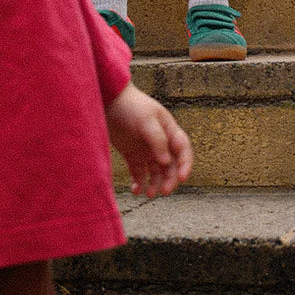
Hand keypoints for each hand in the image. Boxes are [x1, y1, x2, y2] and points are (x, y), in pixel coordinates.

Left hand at [105, 83, 192, 197]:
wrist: (108, 100)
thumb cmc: (131, 106)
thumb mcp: (146, 120)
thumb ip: (158, 140)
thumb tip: (166, 162)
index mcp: (169, 131)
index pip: (183, 151)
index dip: (186, 165)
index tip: (182, 178)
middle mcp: (160, 142)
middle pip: (171, 166)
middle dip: (170, 180)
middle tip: (164, 191)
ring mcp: (146, 149)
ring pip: (156, 172)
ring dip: (155, 184)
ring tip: (148, 194)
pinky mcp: (132, 155)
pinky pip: (139, 173)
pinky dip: (139, 183)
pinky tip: (135, 189)